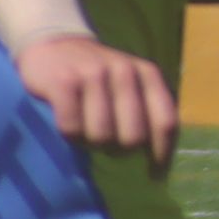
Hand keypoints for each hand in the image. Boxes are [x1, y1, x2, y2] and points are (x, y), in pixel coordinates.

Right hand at [21, 34, 176, 173]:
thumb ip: (145, 110)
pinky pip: (71, 127)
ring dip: (92, 144)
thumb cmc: (97, 76)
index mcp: (148, 75)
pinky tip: (68, 128)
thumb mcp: (129, 84)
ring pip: (102, 135)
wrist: (53, 43)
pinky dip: (70, 136)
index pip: (166, 123)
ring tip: (86, 135)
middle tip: (107, 146)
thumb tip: (158, 162)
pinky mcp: (63, 82)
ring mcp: (93, 75)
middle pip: (134, 137)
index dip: (162, 154)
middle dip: (120, 151)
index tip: (154, 175)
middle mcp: (125, 72)